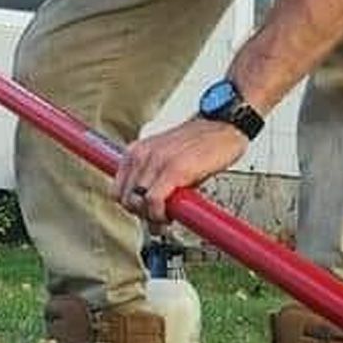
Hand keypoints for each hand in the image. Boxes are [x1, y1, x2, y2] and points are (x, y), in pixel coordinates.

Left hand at [112, 119, 247, 224]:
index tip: (145, 213)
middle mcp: (142, 154)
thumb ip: (153, 178)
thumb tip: (148, 208)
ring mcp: (156, 161)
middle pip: (125, 200)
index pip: (117, 190)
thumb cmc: (200, 143)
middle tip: (160, 217)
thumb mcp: (167, 158)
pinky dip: (160, 214)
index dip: (132, 207)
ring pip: (137, 203)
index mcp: (136, 151)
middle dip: (142, 214)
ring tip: (168, 215)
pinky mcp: (174, 169)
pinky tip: (172, 214)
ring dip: (152, 216)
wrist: (224, 126)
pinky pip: (154, 201)